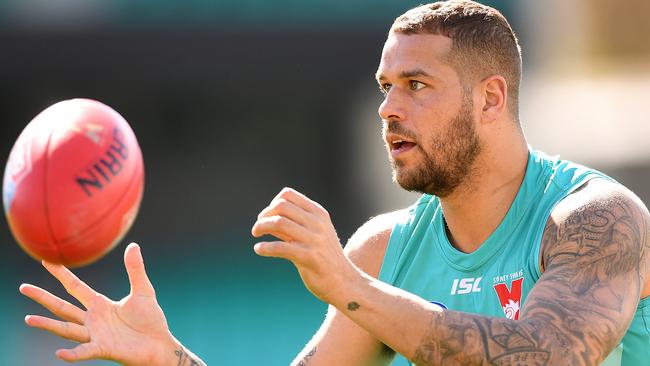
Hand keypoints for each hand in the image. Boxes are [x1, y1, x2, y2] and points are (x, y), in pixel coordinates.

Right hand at [19, 243, 173, 364]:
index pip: (75, 287)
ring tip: (28, 319)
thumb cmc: (150, 319)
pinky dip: (73, 353)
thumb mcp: (143, 290)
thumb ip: (135, 270)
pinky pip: (85, 352)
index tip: (47, 260)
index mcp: (100, 304)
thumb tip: (132, 245)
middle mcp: (93, 320)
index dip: (61, 274)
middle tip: (23, 288)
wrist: (160, 344)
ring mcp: (96, 335)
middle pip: (62, 307)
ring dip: (48, 325)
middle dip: (43, 297)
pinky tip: (60, 353)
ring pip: (67, 329)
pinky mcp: (104, 349)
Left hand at [252, 188, 358, 303]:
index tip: (266, 217)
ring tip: (256, 235)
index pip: (288, 195)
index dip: (272, 204)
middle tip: (258, 228)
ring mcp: (314, 239)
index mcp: (318, 213)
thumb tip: (265, 218)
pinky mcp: (309, 257)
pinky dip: (265, 247)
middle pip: (281, 206)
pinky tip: (258, 249)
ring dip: (261, 227)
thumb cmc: (323, 257)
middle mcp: (317, 223)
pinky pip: (280, 247)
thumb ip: (291, 225)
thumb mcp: (312, 235)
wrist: (343, 281)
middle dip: (264, 215)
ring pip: (279, 223)